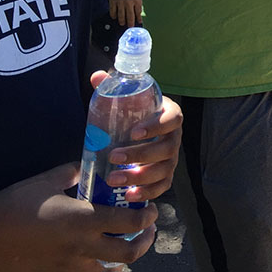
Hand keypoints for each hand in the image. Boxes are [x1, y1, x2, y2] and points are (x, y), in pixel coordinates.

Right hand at [0, 163, 157, 270]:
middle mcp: (82, 246)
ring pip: (111, 271)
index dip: (148, 216)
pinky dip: (102, 271)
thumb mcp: (45, 182)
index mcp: (84, 220)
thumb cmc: (14, 207)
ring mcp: (70, 266)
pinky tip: (102, 261)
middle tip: (148, 230)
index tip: (151, 209)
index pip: (131, 222)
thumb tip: (86, 165)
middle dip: (145, 241)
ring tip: (128, 246)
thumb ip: (72, 172)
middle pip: (129, 252)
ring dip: (125, 260)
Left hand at [90, 72, 181, 203]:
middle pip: (166, 148)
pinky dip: (148, 193)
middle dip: (141, 155)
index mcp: (169, 115)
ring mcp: (171, 158)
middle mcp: (174, 137)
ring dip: (140, 176)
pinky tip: (129, 195)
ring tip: (114, 179)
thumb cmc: (132, 114)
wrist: (140, 131)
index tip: (134, 132)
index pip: (173, 118)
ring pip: (164, 169)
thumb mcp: (125, 100)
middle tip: (114, 156)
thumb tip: (97, 76)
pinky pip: (163, 186)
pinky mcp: (165, 175)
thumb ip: (112, 88)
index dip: (157, 126)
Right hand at [107, 0, 141, 26]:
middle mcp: (129, 3)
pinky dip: (113, 16)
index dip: (138, 19)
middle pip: (130, 17)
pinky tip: (114, 17)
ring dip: (122, 21)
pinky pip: (113, 12)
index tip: (139, 22)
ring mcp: (120, 3)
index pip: (138, 13)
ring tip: (123, 23)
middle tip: (130, 27)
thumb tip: (136, 7)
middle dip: (130, 23)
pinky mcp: (112, 1)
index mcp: (137, 0)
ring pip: (121, 16)